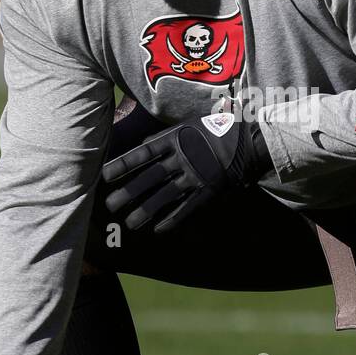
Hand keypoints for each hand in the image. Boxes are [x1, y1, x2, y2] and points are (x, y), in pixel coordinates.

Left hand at [101, 109, 271, 233]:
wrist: (250, 140)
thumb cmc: (215, 129)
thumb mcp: (188, 125)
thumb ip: (164, 137)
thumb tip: (141, 146)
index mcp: (176, 139)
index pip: (143, 153)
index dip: (123, 164)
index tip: (105, 176)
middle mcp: (183, 158)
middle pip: (150, 178)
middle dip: (128, 192)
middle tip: (109, 205)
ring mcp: (197, 176)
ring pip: (166, 196)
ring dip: (146, 211)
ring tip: (130, 223)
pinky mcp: (210, 191)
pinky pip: (188, 208)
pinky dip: (173, 220)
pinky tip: (159, 230)